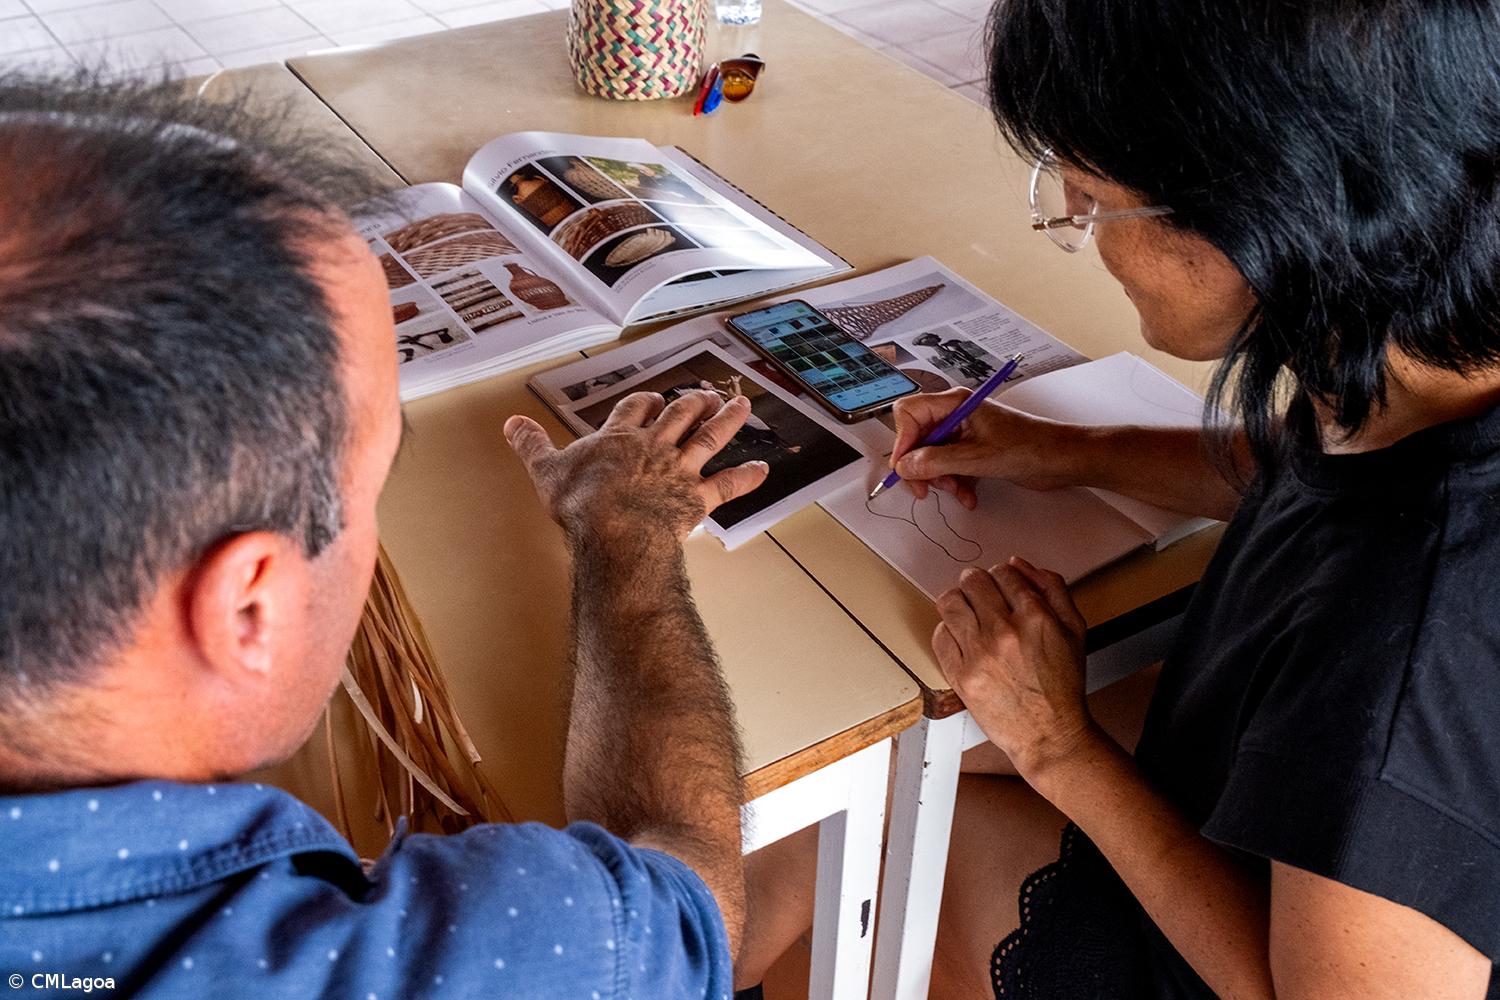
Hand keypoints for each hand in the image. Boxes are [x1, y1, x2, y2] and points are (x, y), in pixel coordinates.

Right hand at [504, 389, 769, 543]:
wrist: (615, 530)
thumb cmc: (581, 504)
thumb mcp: (547, 471)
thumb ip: (532, 445)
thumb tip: (511, 423)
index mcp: (620, 438)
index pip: (636, 409)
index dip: (647, 402)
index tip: (655, 398)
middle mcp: (654, 447)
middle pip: (679, 415)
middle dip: (693, 403)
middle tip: (705, 394)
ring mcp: (679, 470)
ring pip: (708, 438)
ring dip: (727, 420)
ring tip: (740, 404)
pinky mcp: (697, 498)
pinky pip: (728, 484)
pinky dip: (746, 477)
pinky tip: (763, 469)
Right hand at [890, 390, 1081, 508]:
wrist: (1062, 460)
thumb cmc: (1030, 447)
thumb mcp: (976, 458)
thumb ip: (935, 462)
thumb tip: (904, 466)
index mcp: (955, 403)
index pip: (909, 413)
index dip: (903, 441)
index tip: (906, 467)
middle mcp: (956, 415)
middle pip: (917, 439)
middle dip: (921, 466)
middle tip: (926, 490)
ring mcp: (965, 433)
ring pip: (932, 457)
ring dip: (941, 479)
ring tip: (958, 491)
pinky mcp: (974, 451)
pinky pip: (950, 467)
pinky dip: (955, 484)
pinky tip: (969, 496)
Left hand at [931, 556, 1099, 779]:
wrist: (1049, 733)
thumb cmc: (1062, 685)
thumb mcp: (1074, 630)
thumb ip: (1052, 589)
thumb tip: (1019, 565)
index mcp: (1035, 616)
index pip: (1003, 572)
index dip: (1000, 575)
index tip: (999, 585)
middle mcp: (1005, 631)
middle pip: (972, 582)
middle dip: (975, 583)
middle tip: (977, 593)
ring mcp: (980, 653)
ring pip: (949, 603)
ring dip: (956, 601)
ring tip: (965, 612)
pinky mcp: (961, 675)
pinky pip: (940, 635)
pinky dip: (947, 630)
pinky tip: (960, 638)